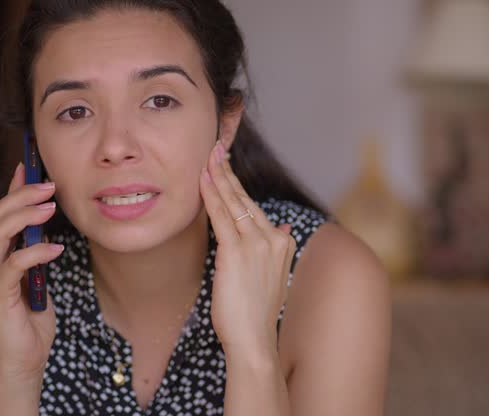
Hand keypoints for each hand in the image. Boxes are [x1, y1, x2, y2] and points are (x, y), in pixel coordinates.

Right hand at [0, 162, 62, 383]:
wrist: (22, 359)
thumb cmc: (30, 319)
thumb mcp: (37, 276)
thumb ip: (35, 251)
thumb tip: (44, 224)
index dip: (13, 188)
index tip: (31, 167)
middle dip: (22, 195)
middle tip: (50, 185)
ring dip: (26, 215)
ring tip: (52, 207)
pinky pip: (14, 265)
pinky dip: (36, 252)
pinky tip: (57, 248)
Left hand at [199, 141, 296, 355]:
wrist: (254, 339)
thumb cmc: (256, 313)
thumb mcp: (273, 277)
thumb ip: (277, 250)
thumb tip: (285, 228)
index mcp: (282, 242)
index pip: (255, 207)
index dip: (239, 186)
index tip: (227, 167)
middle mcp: (273, 237)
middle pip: (245, 198)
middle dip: (228, 172)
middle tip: (216, 148)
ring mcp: (256, 243)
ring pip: (233, 202)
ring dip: (218, 177)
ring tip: (207, 157)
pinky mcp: (236, 252)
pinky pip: (221, 215)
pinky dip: (211, 194)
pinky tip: (203, 179)